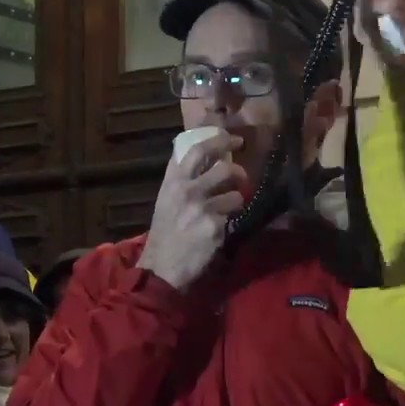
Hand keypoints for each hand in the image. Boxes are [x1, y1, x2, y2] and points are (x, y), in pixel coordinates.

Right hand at [137, 130, 246, 291]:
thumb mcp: (166, 197)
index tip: (234, 139)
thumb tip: (199, 152)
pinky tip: (219, 232)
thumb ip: (181, 175)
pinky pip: (233, 219)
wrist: (162, 266)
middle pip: (225, 168)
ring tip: (227, 211)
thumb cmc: (165, 230)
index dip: (220, 140)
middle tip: (242, 177)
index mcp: (174, 181)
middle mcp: (187, 190)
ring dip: (236, 203)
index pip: (198, 149)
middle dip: (239, 172)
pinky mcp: (214, 227)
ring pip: (235, 195)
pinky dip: (230, 224)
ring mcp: (201, 209)